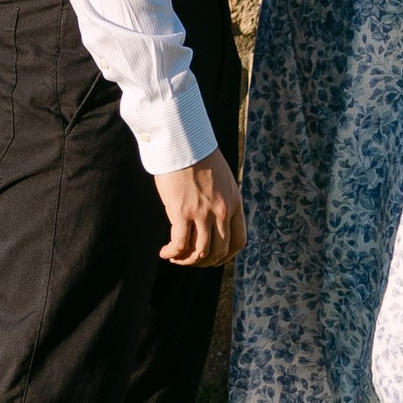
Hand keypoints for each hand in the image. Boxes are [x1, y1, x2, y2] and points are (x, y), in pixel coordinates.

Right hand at [152, 152, 244, 267]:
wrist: (183, 141)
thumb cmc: (197, 155)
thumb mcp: (221, 179)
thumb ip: (220, 200)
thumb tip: (209, 218)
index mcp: (234, 203)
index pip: (238, 241)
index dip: (226, 256)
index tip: (213, 258)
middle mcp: (222, 211)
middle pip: (219, 251)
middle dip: (204, 261)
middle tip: (190, 259)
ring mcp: (203, 213)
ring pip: (200, 252)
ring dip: (187, 260)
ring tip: (175, 257)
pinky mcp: (182, 213)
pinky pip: (180, 244)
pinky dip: (173, 253)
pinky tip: (165, 252)